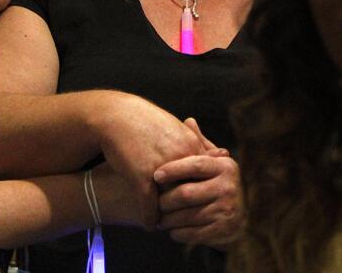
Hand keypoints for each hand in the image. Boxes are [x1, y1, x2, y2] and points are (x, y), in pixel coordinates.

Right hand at [95, 95, 208, 228]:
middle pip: (191, 191)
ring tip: (170, 227)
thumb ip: (202, 145)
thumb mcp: (178, 129)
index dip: (204, 193)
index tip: (204, 205)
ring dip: (170, 217)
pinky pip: (149, 205)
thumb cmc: (148, 122)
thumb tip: (224, 154)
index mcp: (191, 145)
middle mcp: (179, 157)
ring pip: (171, 202)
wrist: (117, 115)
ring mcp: (161, 168)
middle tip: (190, 221)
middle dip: (190, 208)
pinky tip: (150, 226)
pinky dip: (150, 218)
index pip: (205, 177)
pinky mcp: (141, 176)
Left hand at [154, 123, 243, 248]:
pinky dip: (178, 233)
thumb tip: (188, 121)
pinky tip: (171, 230)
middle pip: (186, 193)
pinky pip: (193, 233)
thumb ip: (199, 144)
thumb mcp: (212, 163)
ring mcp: (227, 209)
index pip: (195, 165)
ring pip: (187, 215)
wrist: (240, 216)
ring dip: (168, 219)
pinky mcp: (223, 229)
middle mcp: (228, 186)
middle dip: (165, 199)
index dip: (173, 169)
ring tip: (158, 217)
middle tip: (153, 201)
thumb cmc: (217, 183)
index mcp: (225, 165)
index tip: (155, 174)